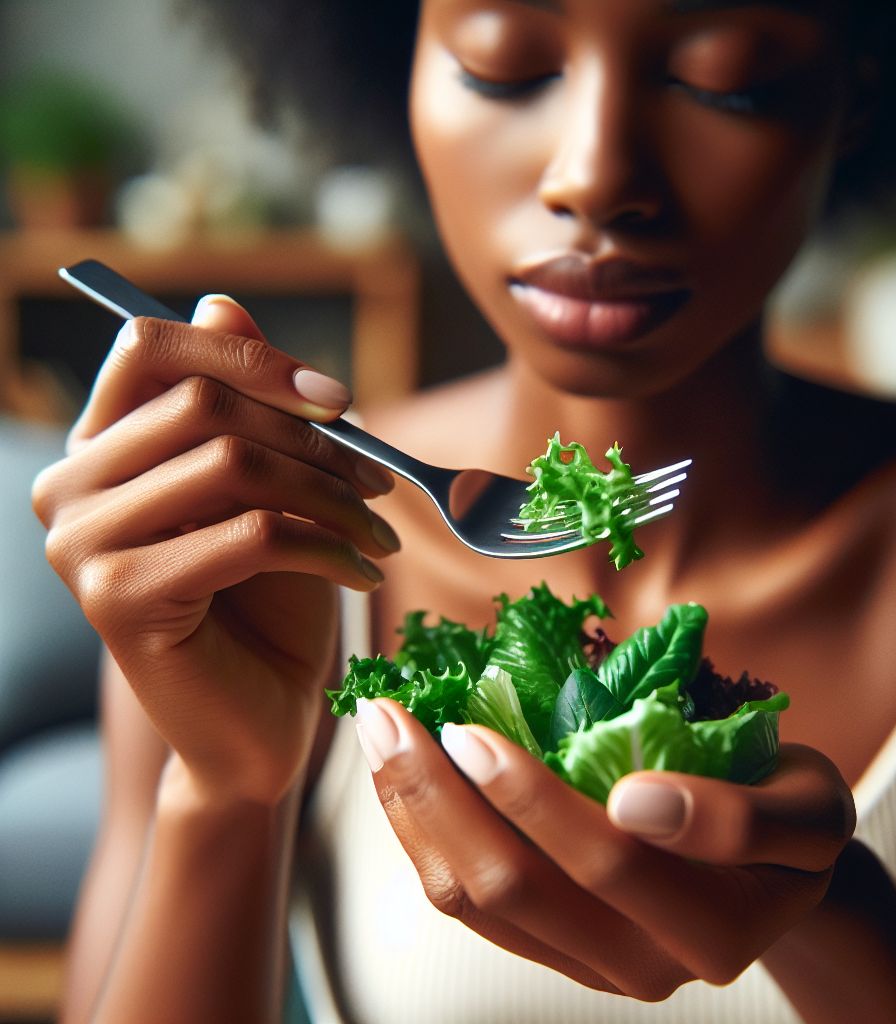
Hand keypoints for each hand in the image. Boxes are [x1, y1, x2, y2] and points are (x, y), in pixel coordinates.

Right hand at [33, 297, 398, 805]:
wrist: (258, 719)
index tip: (339, 403)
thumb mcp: (271, 491)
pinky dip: (327, 548)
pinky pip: (248, 534)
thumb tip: (221, 304)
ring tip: (381, 534)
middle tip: (381, 486)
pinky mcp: (116, 599)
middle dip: (317, 443)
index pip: (151, 348)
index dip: (253, 361)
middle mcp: (70, 486)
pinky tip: (365, 574)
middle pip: (205, 405)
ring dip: (333, 497)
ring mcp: (80, 544)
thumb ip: (243, 405)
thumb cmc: (270, 602)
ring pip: (232, 465)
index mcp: (103, 448)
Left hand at [354, 698, 854, 999]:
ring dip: (415, 815)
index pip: (603, 860)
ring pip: (475, 902)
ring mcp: (590, 966)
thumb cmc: (790, 815)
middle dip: (437, 796)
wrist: (779, 870)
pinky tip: (404, 781)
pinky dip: (427, 839)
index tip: (469, 725)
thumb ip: (739, 818)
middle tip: (389, 714)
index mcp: (710, 930)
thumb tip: (635, 802)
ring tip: (381, 736)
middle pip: (513, 886)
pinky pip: (472, 906)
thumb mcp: (808, 810)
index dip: (528, 795)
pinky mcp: (554, 952)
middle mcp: (642, 965)